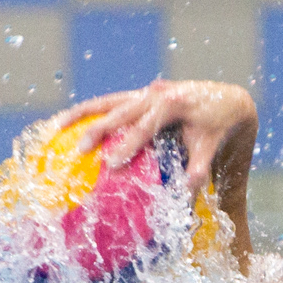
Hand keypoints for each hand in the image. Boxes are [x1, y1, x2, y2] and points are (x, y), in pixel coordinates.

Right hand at [58, 80, 256, 194]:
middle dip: (99, 129)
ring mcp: (143, 92)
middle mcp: (155, 93)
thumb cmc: (218, 127)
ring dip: (81, 114)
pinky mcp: (137, 95)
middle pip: (121, 110)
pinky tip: (64, 124)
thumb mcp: (212, 146)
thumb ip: (200, 167)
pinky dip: (86, 111)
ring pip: (107, 100)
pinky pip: (107, 102)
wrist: (226, 100)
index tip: (111, 164)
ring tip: (56, 129)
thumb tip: (188, 190)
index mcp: (174, 103)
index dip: (127, 144)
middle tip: (81, 150)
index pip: (146, 126)